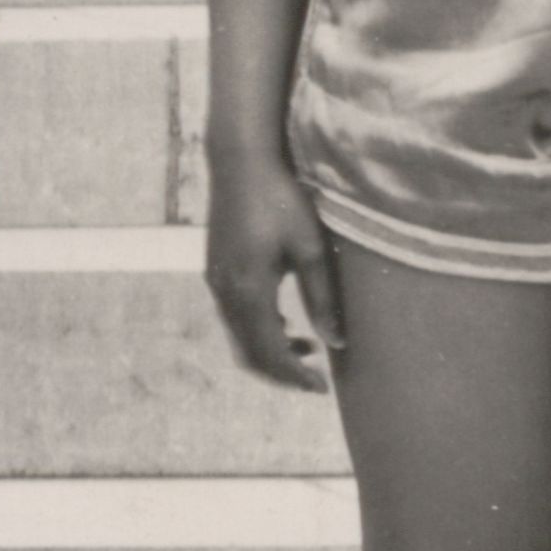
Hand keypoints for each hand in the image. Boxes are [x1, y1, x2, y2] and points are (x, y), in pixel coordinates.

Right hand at [202, 142, 343, 391]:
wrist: (239, 161)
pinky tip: (285, 324)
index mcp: (248, 289)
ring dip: (270, 353)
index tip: (322, 389)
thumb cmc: (280, 198)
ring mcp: (215, 281)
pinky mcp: (215, 271)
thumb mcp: (310, 247)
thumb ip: (321, 297)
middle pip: (249, 354)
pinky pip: (234, 318)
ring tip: (307, 351)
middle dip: (281, 373)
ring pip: (239, 338)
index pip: (269, 353)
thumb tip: (335, 342)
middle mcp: (224, 291)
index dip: (295, 377)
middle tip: (316, 381)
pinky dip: (258, 333)